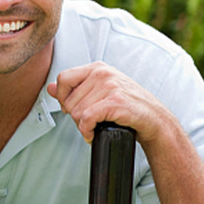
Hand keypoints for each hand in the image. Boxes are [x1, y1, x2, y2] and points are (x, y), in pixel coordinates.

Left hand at [49, 61, 172, 145]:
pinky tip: (93, 135)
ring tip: (96, 127)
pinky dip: (86, 132)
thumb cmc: (126, 107)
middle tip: (91, 121)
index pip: (63, 79)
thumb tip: (50, 88)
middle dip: (76, 117)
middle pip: (69, 101)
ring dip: (83, 126)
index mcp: (97, 68)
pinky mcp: (115, 102)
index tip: (74, 108)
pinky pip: (86, 119)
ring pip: (77, 112)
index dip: (64, 98)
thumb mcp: (100, 93)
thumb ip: (74, 89)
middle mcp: (103, 73)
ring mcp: (110, 86)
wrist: (154, 119)